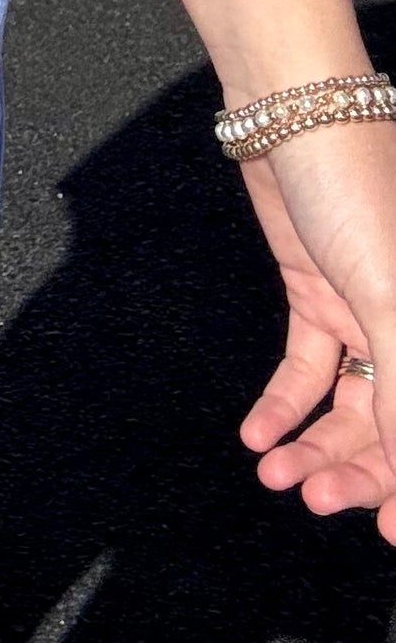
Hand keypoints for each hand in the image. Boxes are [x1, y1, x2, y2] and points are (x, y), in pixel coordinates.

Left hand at [237, 121, 395, 540]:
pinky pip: (306, 368)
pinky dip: (284, 407)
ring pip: (350, 404)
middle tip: (314, 498)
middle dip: (358, 470)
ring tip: (276, 473)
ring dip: (315, 446)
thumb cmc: (361, 185)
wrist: (294, 107)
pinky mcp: (317, 291)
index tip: (390, 535)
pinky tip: (259, 437)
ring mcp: (367, 309)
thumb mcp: (393, 298)